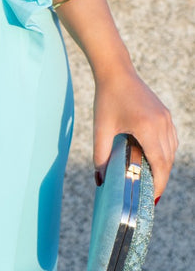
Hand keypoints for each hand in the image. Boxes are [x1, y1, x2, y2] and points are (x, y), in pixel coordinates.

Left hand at [93, 68, 177, 200]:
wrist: (116, 72)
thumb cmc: (106, 98)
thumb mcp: (101, 128)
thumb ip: (100, 155)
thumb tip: (100, 179)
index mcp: (147, 128)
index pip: (160, 164)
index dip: (159, 183)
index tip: (152, 198)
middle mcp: (161, 124)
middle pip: (168, 160)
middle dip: (161, 178)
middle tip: (150, 193)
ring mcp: (165, 118)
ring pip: (171, 150)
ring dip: (163, 165)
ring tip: (151, 178)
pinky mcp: (164, 114)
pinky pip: (170, 139)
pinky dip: (165, 152)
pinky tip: (153, 158)